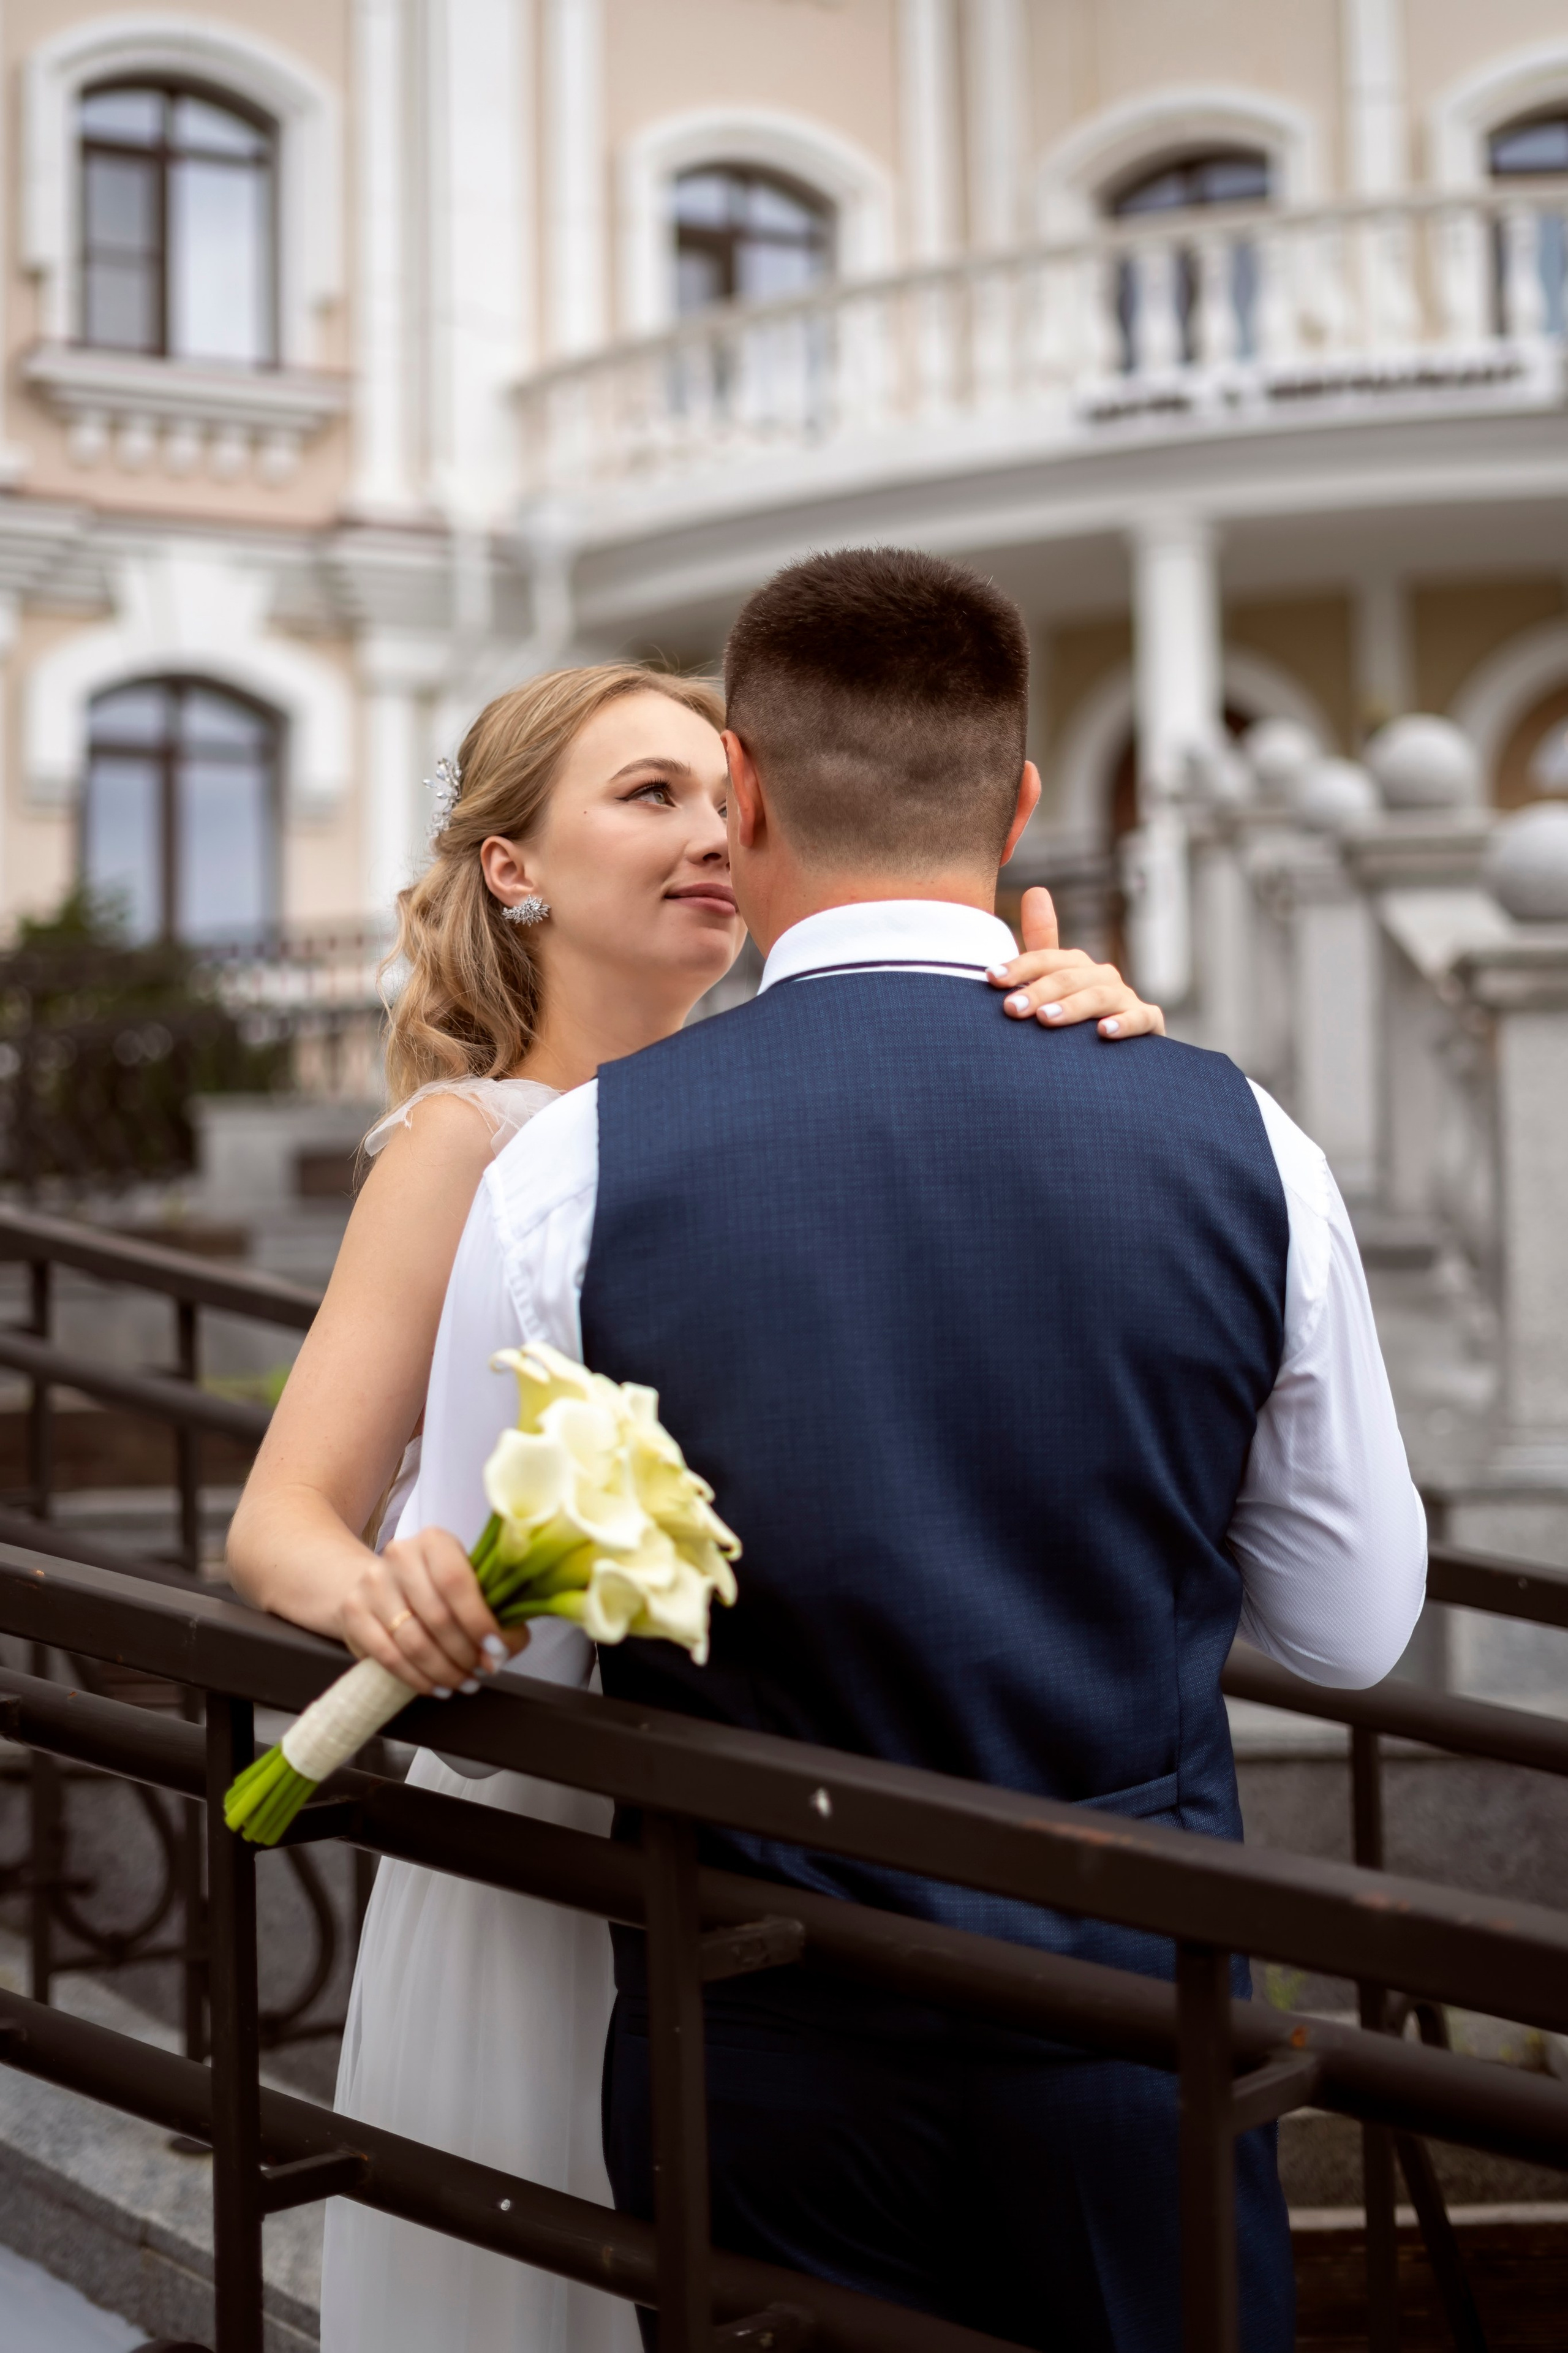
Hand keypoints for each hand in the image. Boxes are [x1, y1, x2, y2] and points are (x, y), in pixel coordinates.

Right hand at [338, 1527, 528, 1696]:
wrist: (381, 1586)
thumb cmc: (436, 1589)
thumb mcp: (469, 1587)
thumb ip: (497, 1615)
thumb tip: (500, 1653)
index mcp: (435, 1541)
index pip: (457, 1582)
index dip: (478, 1621)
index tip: (495, 1651)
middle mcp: (400, 1555)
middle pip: (437, 1616)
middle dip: (465, 1653)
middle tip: (480, 1672)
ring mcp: (372, 1583)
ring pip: (413, 1641)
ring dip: (444, 1670)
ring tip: (462, 1683)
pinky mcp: (353, 1611)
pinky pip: (389, 1657)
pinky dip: (417, 1679)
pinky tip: (435, 1686)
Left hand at [988, 887, 1164, 1038]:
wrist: (1113, 1057)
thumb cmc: (1075, 1017)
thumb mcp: (1055, 983)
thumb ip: (1042, 944)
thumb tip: (1036, 889)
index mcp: (1076, 966)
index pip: (1045, 959)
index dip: (1019, 966)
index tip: (992, 978)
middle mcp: (1102, 976)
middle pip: (1068, 977)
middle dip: (1038, 991)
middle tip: (1012, 1009)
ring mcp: (1126, 999)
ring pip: (1099, 996)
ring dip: (1072, 1006)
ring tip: (1046, 1019)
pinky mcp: (1149, 1022)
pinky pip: (1140, 1019)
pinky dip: (1123, 1024)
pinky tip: (1103, 1032)